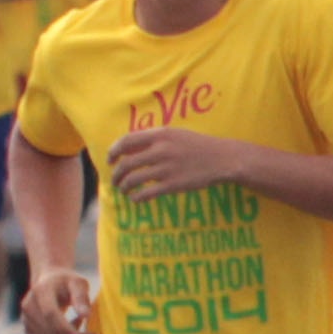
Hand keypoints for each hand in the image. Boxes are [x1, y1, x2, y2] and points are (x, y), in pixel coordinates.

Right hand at [19, 265, 95, 333]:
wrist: (49, 281)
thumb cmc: (67, 282)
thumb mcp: (78, 283)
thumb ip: (81, 297)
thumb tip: (86, 315)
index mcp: (40, 292)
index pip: (51, 315)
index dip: (71, 330)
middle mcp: (28, 307)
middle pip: (51, 333)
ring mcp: (26, 320)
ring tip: (78, 324)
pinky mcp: (28, 331)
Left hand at [107, 127, 237, 200]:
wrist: (222, 158)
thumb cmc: (197, 146)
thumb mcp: (175, 134)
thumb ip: (153, 139)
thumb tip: (128, 148)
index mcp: (160, 134)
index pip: (126, 141)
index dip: (113, 151)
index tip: (110, 160)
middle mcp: (161, 150)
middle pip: (126, 163)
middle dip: (116, 174)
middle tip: (114, 180)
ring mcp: (167, 168)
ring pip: (134, 179)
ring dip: (124, 187)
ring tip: (123, 190)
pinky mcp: (173, 184)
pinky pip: (147, 193)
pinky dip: (137, 197)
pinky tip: (135, 199)